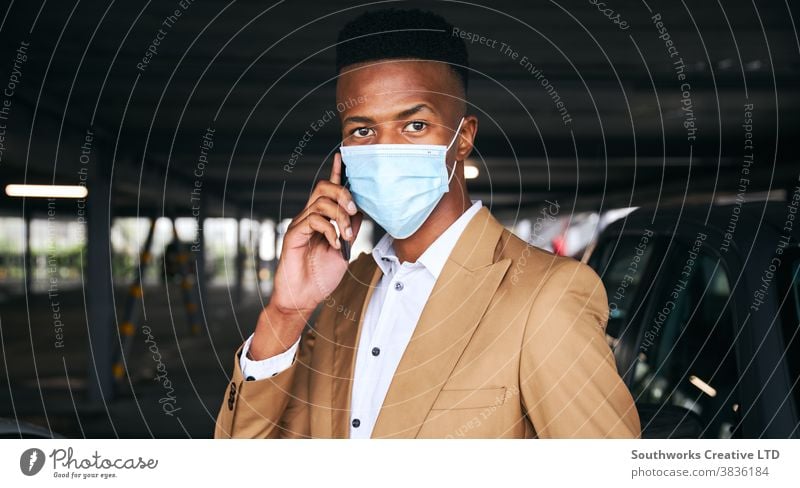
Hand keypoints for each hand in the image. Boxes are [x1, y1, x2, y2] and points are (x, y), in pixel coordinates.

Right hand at [250, 153, 361, 358]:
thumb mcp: (343, 250)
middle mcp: (308, 218)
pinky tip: (334, 243)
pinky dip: (329, 230)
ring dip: (340, 217)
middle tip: (353, 211)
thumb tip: (360, 210)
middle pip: (323, 187)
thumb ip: (350, 229)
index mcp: (320, 219)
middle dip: (342, 194)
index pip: (327, 191)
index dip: (335, 173)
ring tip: (346, 236)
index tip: (343, 157)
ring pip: (320, 202)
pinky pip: (313, 220)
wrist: (303, 298)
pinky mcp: (293, 235)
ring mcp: (299, 225)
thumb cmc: (321, 277)